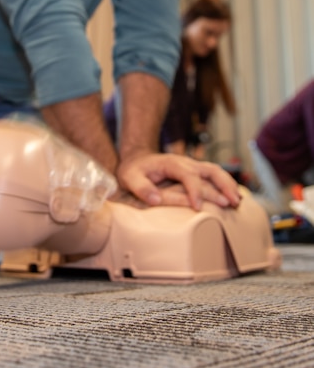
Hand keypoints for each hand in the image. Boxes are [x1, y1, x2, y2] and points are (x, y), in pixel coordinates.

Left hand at [116, 152, 240, 210]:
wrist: (137, 159)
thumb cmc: (133, 171)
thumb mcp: (129, 178)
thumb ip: (141, 187)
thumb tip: (155, 199)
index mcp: (171, 163)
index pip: (188, 175)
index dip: (195, 191)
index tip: (198, 208)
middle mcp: (186, 163)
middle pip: (210, 170)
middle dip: (223, 185)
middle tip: (232, 203)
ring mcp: (193, 167)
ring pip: (217, 172)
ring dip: (229, 185)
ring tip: (238, 202)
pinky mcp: (196, 173)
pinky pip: (215, 177)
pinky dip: (227, 186)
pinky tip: (234, 198)